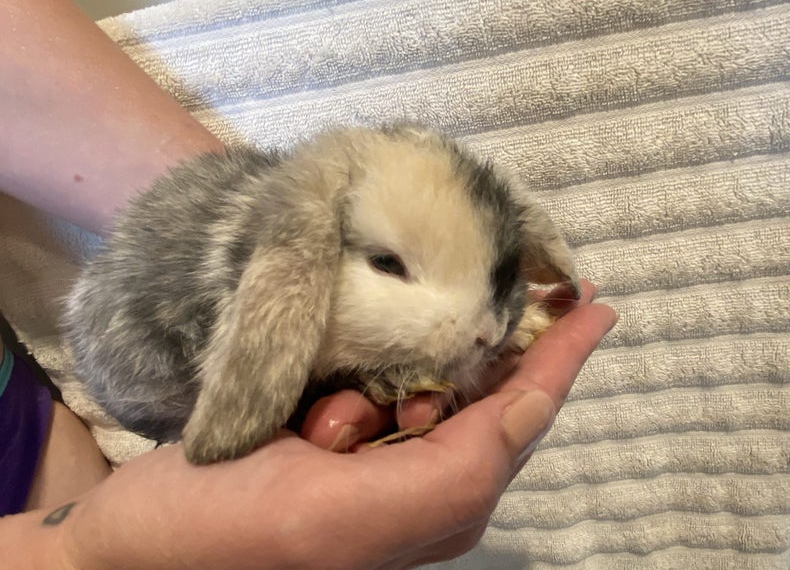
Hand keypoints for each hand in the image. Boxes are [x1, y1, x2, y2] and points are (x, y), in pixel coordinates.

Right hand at [61, 280, 615, 569]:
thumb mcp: (352, 513)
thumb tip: (538, 403)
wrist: (134, 543)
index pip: (521, 416)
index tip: (598, 303)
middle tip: (455, 328)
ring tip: (325, 426)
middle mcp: (422, 491)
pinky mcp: (335, 449)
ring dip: (387, 386)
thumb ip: (460, 468)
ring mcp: (377, 469)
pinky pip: (372, 394)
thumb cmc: (234, 531)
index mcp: (441, 507)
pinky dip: (350, 394)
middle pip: (482, 398)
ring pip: (424, 388)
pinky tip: (308, 426)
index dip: (563, 359)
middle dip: (469, 363)